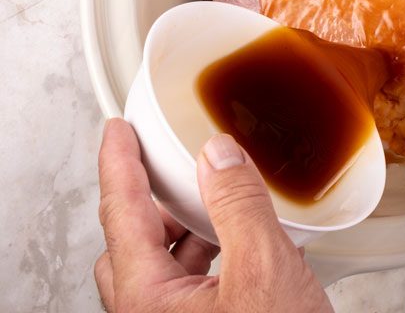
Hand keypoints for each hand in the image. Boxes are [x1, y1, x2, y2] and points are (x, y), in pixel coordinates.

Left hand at [95, 119, 331, 312]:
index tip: (116, 133)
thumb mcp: (264, 269)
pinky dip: (211, 258)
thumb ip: (238, 206)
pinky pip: (190, 289)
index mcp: (147, 301)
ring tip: (221, 206)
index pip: (120, 215)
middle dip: (153, 205)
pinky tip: (245, 248)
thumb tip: (219, 157)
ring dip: (187, 233)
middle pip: (130, 248)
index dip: (118, 165)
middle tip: (172, 168)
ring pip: (161, 271)